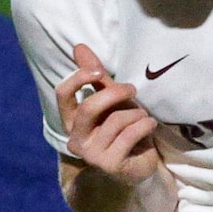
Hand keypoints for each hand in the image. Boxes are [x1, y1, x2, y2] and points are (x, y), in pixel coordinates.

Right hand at [58, 42, 164, 184]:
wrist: (138, 165)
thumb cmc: (123, 128)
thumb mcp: (110, 99)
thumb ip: (94, 76)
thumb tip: (79, 46)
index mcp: (71, 120)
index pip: (63, 94)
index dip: (79, 77)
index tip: (100, 70)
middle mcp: (75, 138)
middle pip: (89, 107)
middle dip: (115, 93)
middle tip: (132, 89)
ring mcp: (91, 154)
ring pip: (115, 121)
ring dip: (136, 113)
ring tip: (143, 116)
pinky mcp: (110, 164)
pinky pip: (129, 135)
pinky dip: (144, 125)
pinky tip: (149, 125)